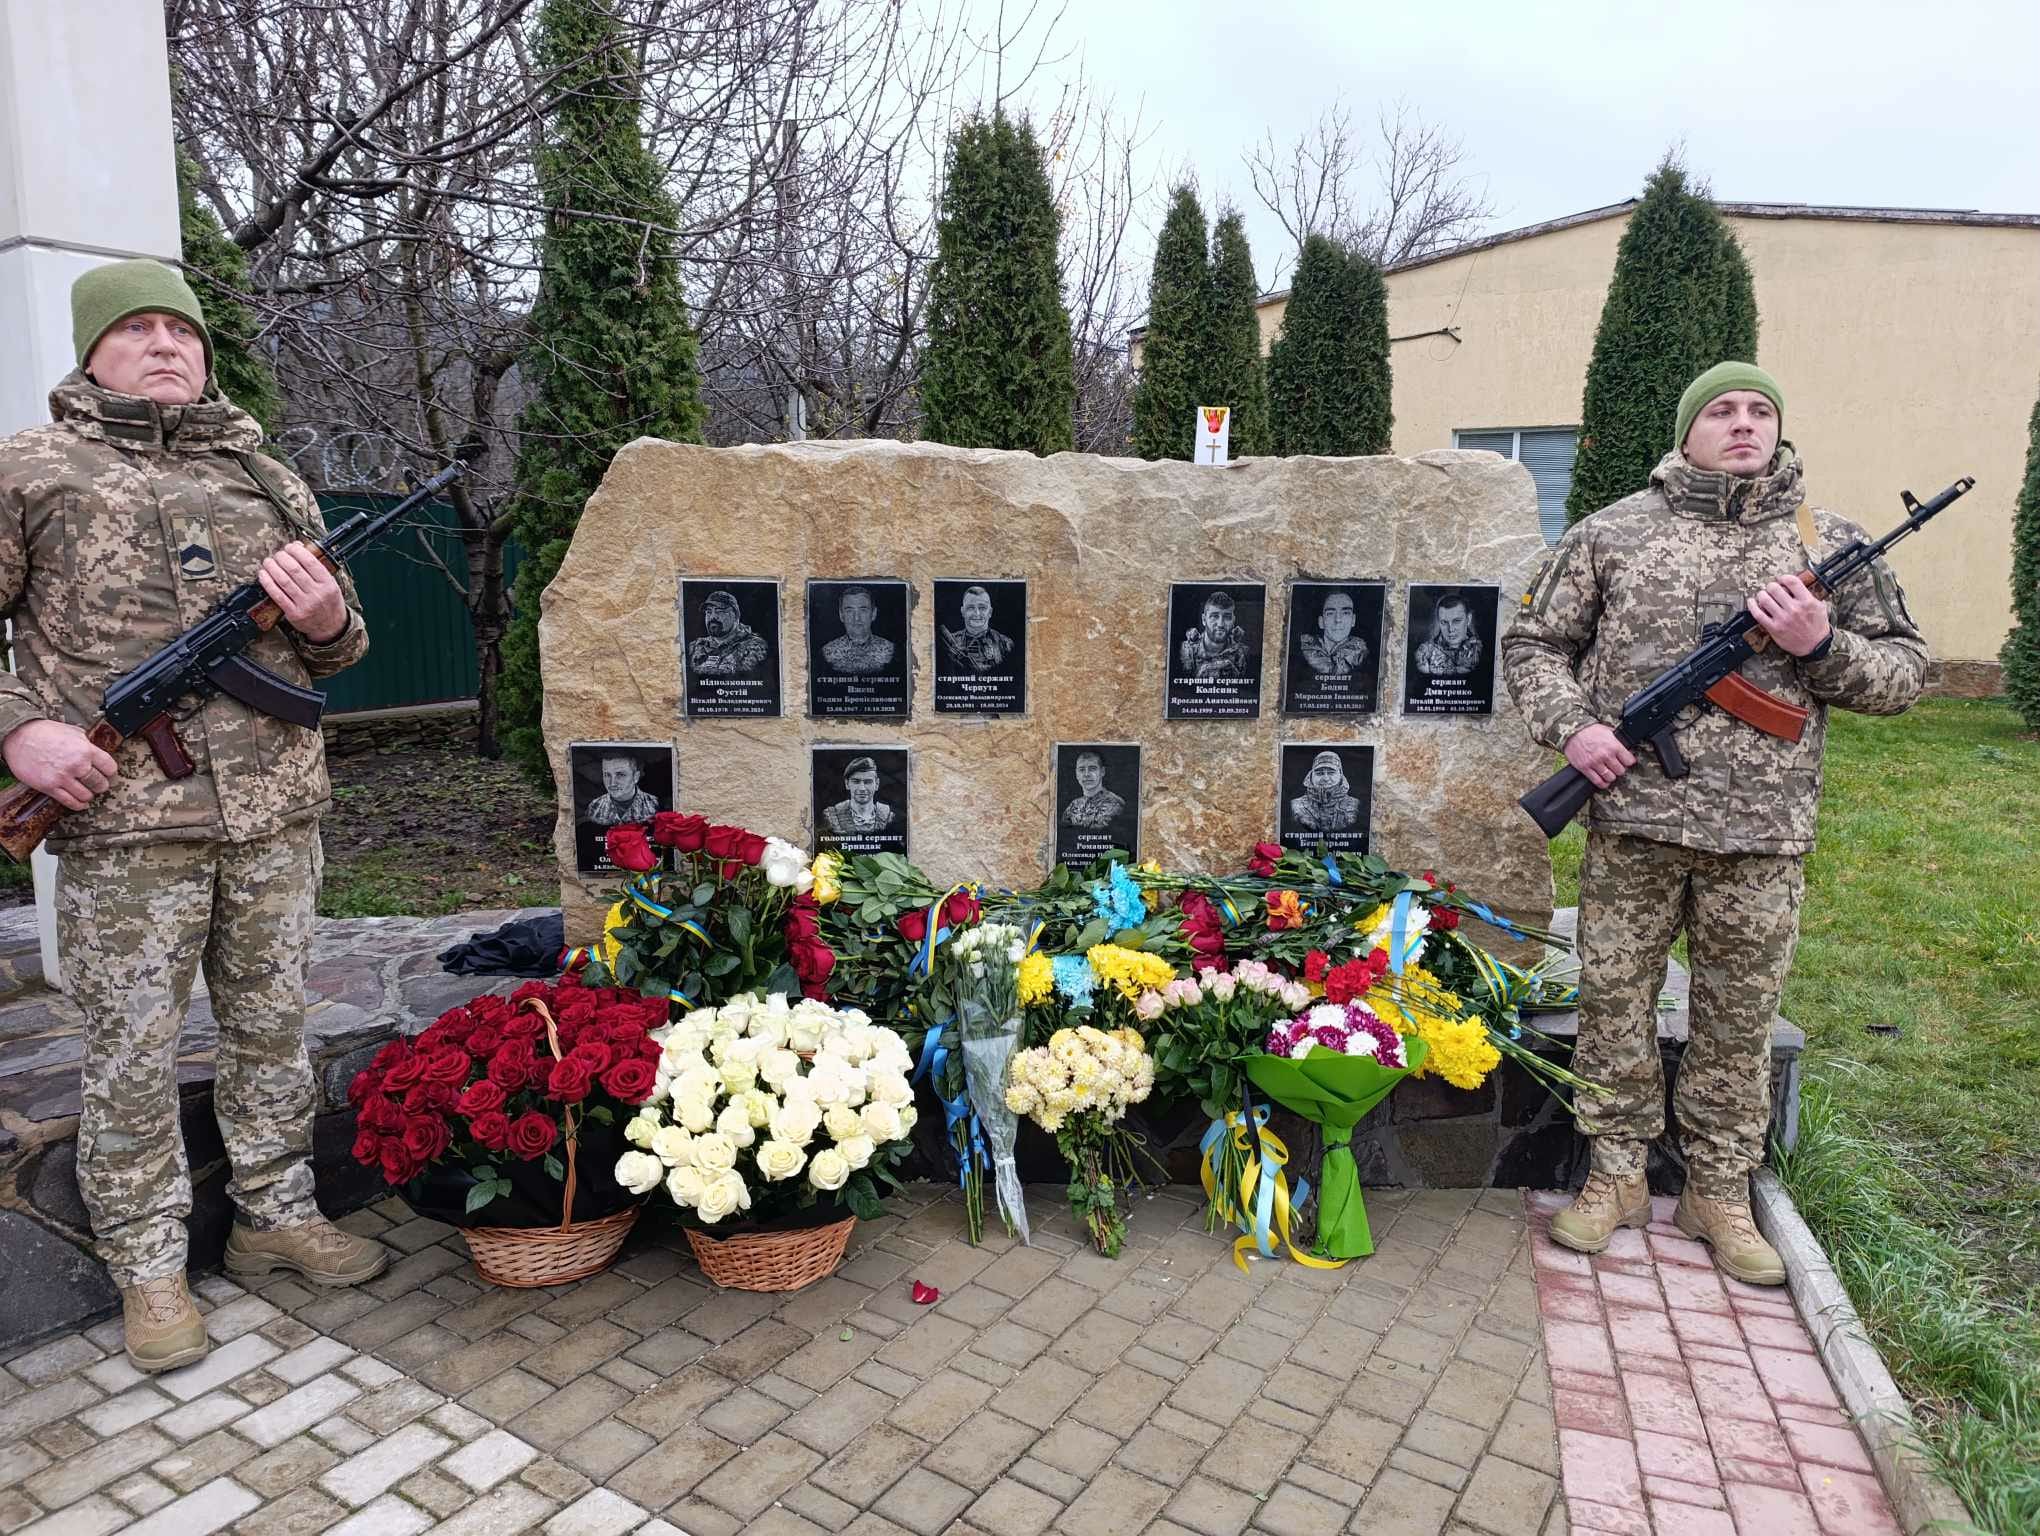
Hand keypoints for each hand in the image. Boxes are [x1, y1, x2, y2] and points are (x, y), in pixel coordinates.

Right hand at [3, 720, 119, 811]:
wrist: (19, 737)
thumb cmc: (45, 732)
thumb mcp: (73, 732)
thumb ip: (87, 744)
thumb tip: (96, 751)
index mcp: (86, 750)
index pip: (110, 768)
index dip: (109, 772)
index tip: (107, 774)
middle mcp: (77, 765)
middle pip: (100, 783)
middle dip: (101, 785)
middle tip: (98, 785)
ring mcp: (63, 777)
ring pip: (86, 795)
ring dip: (89, 795)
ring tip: (87, 792)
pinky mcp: (49, 787)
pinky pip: (70, 802)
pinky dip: (79, 805)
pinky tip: (81, 803)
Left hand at [259, 543, 347, 643]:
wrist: (331, 627)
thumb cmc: (329, 602)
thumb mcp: (331, 584)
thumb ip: (317, 568)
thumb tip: (299, 547)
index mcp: (328, 583)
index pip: (310, 561)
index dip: (296, 551)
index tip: (289, 547)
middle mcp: (317, 593)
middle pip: (294, 569)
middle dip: (282, 558)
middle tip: (277, 555)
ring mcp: (305, 604)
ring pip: (283, 581)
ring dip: (272, 568)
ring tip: (268, 562)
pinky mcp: (293, 613)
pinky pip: (277, 595)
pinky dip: (268, 583)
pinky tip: (263, 575)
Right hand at [1564, 723, 1635, 788]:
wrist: (1572, 731)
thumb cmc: (1590, 730)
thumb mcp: (1608, 731)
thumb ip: (1617, 741)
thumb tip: (1625, 746)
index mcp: (1614, 745)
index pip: (1629, 761)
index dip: (1628, 761)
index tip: (1626, 761)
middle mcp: (1605, 755)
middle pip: (1621, 771)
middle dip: (1619, 769)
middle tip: (1616, 766)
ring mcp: (1595, 762)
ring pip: (1610, 777)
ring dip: (1611, 776)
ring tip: (1609, 772)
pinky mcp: (1585, 768)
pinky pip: (1597, 781)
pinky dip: (1602, 783)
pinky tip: (1603, 780)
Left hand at [1748, 575, 1831, 656]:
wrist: (1815, 645)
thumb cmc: (1817, 626)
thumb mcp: (1819, 606)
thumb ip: (1808, 594)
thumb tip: (1795, 585)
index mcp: (1807, 602)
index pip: (1792, 581)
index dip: (1783, 577)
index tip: (1781, 579)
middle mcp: (1794, 609)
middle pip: (1775, 588)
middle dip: (1771, 586)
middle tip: (1771, 588)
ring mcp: (1783, 619)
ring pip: (1764, 599)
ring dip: (1761, 594)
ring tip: (1763, 595)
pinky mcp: (1774, 628)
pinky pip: (1758, 614)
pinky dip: (1752, 606)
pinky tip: (1752, 602)